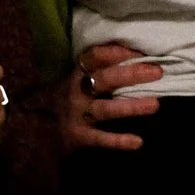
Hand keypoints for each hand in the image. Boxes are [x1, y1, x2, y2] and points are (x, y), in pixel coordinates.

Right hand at [58, 40, 161, 157]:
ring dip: (131, 106)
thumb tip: (136, 55)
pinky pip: (100, 138)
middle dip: (132, 74)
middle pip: (105, 79)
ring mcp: (76, 114)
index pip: (96, 56)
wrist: (37, 130)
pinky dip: (119, 140)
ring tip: (154, 105)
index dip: (118, 53)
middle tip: (157, 72)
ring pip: (105, 109)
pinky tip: (137, 142)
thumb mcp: (77, 80)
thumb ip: (99, 69)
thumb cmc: (68, 100)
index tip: (141, 53)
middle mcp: (75, 91)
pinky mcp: (78, 136)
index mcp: (77, 73)